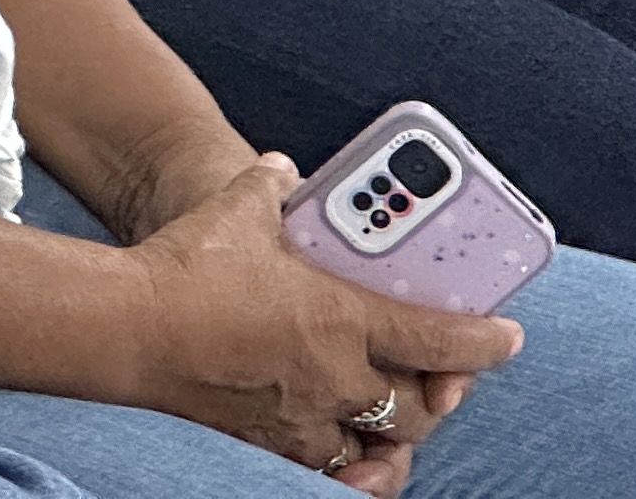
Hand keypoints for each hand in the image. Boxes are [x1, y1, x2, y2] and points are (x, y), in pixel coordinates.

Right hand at [121, 156, 521, 486]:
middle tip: (448, 375)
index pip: (440, 340)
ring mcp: (301, 421)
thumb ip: (272, 187)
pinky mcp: (267, 446)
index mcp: (342, 317)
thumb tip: (280, 168)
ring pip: (379, 447)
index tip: (508, 337)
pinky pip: (328, 474)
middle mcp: (334, 378)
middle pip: (419, 407)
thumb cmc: (188, 266)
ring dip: (399, 436)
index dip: (484, 343)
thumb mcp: (240, 207)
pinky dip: (351, 471)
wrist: (127, 329)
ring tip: (405, 420)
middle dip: (442, 395)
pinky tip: (357, 463)